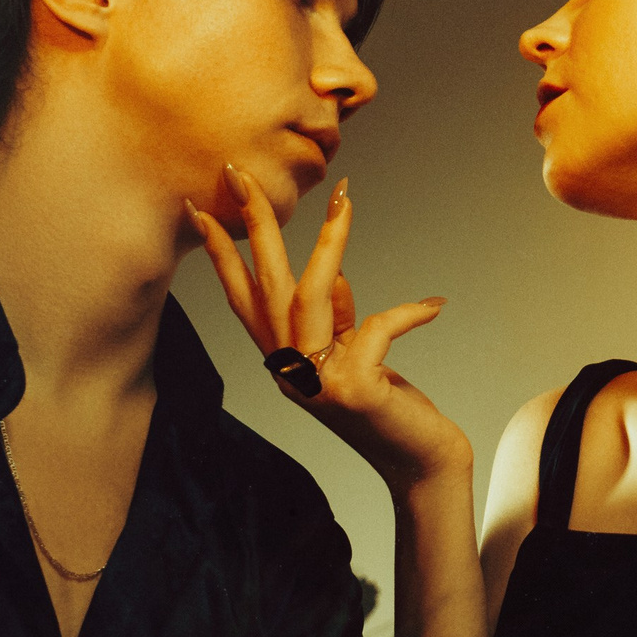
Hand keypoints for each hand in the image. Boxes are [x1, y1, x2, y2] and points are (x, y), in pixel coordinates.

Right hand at [188, 166, 473, 497]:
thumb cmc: (390, 407)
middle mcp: (289, 373)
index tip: (201, 207)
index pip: (243, 300)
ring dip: (330, 241)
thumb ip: (337, 320)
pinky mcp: (351, 390)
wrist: (421, 463)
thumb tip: (333, 278)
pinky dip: (408, 312)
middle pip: (263, 287)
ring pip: (309, 295)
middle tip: (240, 173)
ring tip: (346, 197)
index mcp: (284, 361)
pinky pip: (377, 326)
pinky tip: (435, 306)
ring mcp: (315, 383)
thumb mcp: (356, 357)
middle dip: (253, 225)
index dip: (222, 254)